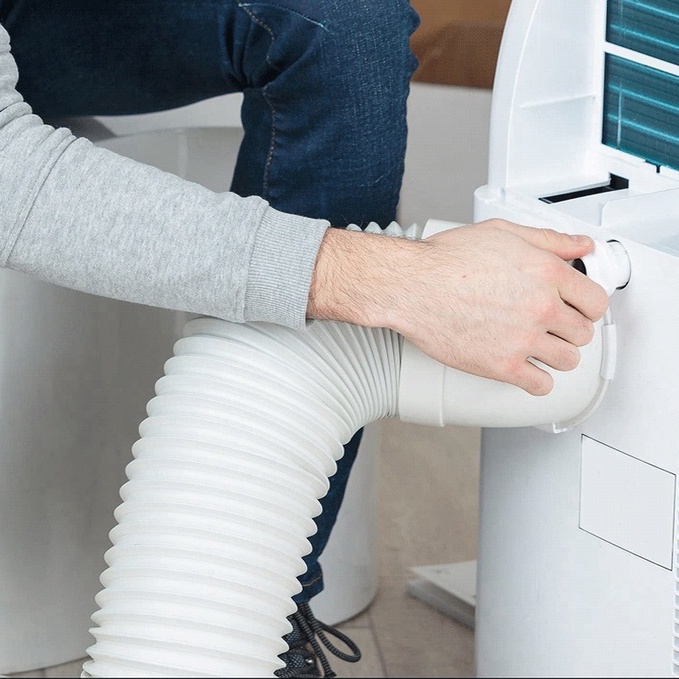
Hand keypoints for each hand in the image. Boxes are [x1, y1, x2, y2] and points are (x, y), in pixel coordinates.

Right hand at [308, 219, 609, 395]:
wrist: (411, 286)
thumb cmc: (445, 259)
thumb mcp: (502, 232)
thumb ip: (548, 239)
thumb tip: (582, 246)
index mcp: (546, 272)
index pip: (595, 301)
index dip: (587, 306)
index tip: (577, 309)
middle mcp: (541, 306)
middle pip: (583, 333)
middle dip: (570, 330)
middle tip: (553, 327)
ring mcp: (523, 339)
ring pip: (567, 360)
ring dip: (557, 355)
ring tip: (540, 348)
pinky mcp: (502, 365)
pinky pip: (540, 385)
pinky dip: (537, 381)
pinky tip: (527, 371)